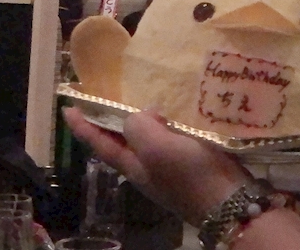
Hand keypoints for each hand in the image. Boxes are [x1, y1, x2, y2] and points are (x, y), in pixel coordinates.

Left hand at [63, 107, 250, 224]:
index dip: (83, 126)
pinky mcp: (193, 164)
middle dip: (112, 122)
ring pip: (149, 140)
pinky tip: (180, 114)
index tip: (68, 108)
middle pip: (123, 142)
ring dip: (144, 120)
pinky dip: (170, 125)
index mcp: (133, 165)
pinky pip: (173, 140)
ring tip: (145, 99)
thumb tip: (142, 116)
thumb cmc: (190, 174)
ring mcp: (171, 169)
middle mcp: (148, 169)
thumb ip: (139, 127)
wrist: (231, 200)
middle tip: (107, 98)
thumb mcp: (156, 148)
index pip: (100, 143)